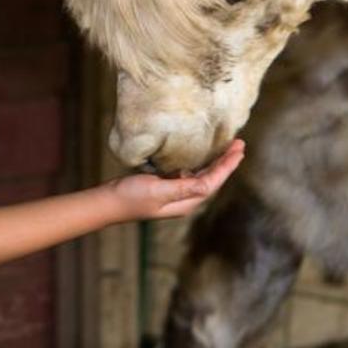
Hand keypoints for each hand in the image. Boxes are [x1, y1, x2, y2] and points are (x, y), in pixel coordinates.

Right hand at [107, 139, 244, 220]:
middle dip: (226, 163)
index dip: (227, 166)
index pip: (213, 182)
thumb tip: (208, 184)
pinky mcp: (166, 188)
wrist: (108, 203)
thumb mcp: (157, 190)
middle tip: (239, 145)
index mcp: (185, 202)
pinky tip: (201, 157)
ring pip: (203, 177)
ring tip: (226, 149)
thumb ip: (183, 187)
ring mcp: (175, 195)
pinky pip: (190, 176)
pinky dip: (200, 165)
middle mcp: (184, 200)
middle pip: (212, 180)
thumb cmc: (129, 196)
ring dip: (216, 163)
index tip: (238, 150)